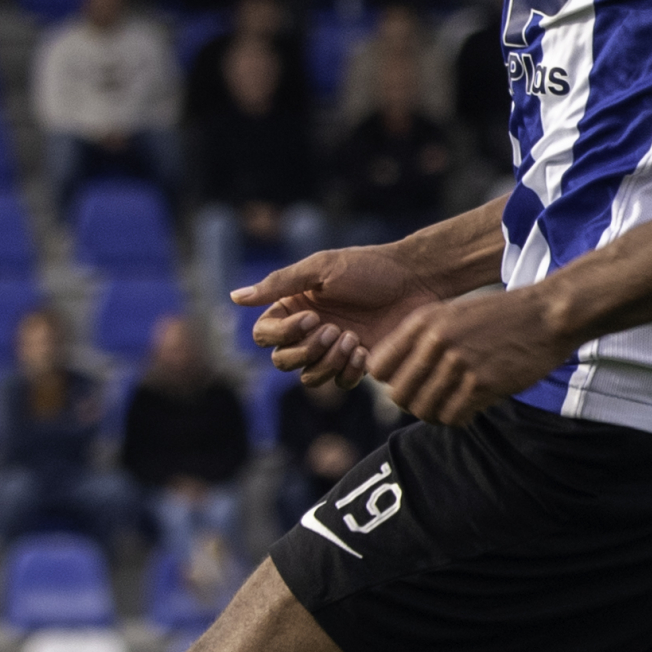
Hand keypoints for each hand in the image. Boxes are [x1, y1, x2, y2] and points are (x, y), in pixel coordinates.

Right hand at [237, 244, 442, 391]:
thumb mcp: (322, 268)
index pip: (264, 335)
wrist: (417, 281)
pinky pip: (339, 383)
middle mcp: (310, 330)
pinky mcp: (358, 364)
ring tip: (352, 339)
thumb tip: (234, 297)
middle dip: (306, 350)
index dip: (281, 334)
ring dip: (326, 363)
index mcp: (295, 306)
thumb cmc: (370, 267)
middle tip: (335, 329)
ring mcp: (334, 349)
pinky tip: (365, 350)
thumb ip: (279, 284)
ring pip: (308, 379)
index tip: (311, 317)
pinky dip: (348, 371)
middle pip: (282, 362)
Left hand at [377, 286, 572, 427]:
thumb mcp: (453, 313)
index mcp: (423, 322)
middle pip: (398, 395)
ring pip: (424, 410)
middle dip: (413, 402)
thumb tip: (395, 377)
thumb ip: (422, 338)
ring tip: (452, 405)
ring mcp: (457, 364)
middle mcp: (435, 342)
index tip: (411, 381)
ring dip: (436, 413)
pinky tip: (470, 408)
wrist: (546, 315)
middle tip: (433, 399)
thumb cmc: (501, 316)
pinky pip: (452, 417)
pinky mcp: (480, 385)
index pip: (379, 367)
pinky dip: (458, 418)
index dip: (391, 380)